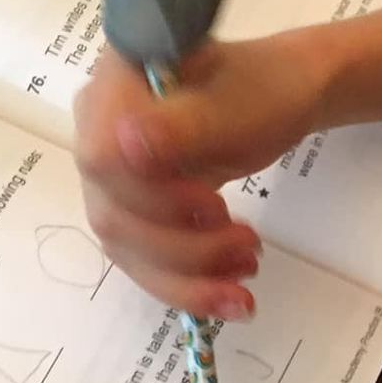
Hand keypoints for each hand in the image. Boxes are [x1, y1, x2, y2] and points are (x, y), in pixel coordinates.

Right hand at [73, 28, 335, 318]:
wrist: (283, 99)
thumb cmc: (264, 90)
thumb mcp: (236, 105)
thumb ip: (182, 126)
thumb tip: (125, 147)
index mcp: (115, 85)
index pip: (102, 159)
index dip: (153, 197)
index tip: (215, 207)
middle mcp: (98, 129)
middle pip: (113, 212)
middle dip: (184, 246)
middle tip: (249, 243)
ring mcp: (113, 174)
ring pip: (126, 247)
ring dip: (189, 275)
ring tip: (248, 268)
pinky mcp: (134, 209)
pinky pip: (143, 260)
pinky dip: (187, 285)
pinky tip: (230, 296)